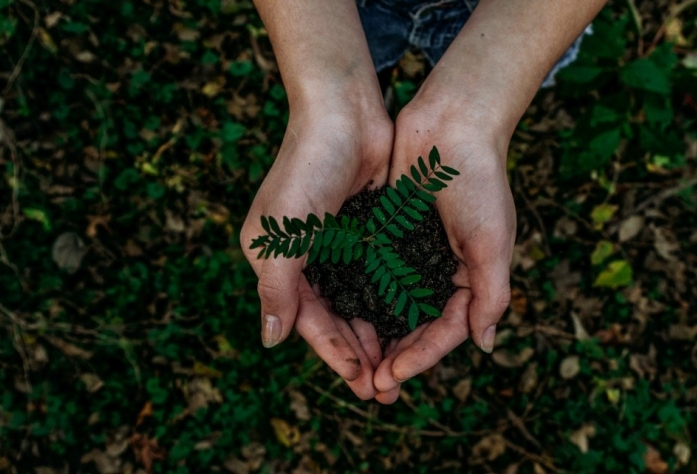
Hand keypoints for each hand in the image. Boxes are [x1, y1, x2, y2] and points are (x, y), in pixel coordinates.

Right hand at [240, 100, 392, 399]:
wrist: (344, 112)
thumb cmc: (306, 169)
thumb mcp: (282, 234)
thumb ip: (277, 289)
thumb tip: (271, 341)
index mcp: (278, 261)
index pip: (308, 321)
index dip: (334, 354)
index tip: (361, 384)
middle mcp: (307, 258)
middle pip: (335, 318)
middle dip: (359, 354)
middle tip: (385, 389)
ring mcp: (338, 245)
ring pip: (359, 303)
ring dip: (377, 334)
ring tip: (399, 367)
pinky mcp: (367, 231)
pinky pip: (379, 277)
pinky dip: (391, 302)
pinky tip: (409, 324)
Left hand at [372, 100, 516, 403]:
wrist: (452, 123)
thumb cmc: (479, 181)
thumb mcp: (493, 241)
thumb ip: (491, 294)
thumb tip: (485, 345)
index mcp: (470, 278)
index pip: (444, 330)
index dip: (420, 357)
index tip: (391, 377)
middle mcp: (439, 270)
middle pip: (414, 326)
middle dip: (394, 356)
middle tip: (369, 386)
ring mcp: (412, 252)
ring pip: (389, 305)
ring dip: (373, 335)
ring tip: (352, 363)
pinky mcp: (387, 233)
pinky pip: (372, 273)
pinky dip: (359, 296)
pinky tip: (339, 315)